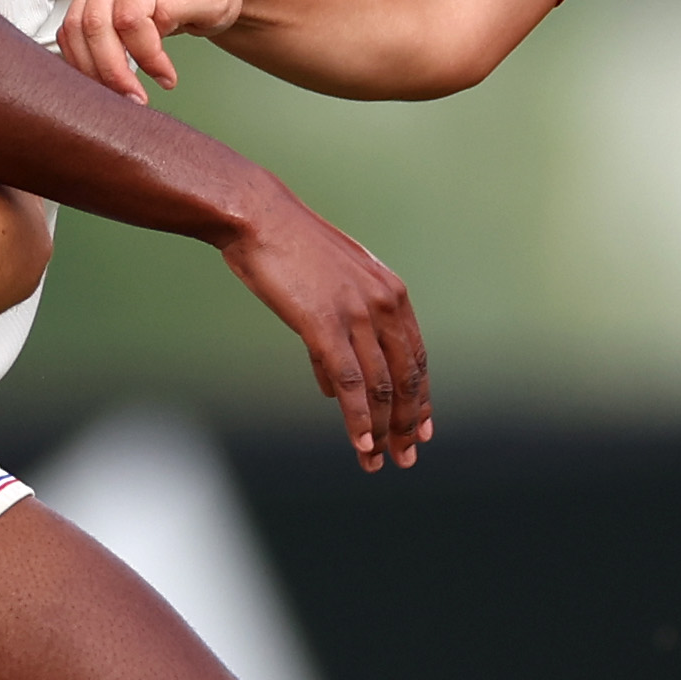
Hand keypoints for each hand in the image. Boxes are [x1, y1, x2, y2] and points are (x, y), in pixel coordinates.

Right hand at [58, 0, 250, 99]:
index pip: (129, 15)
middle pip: (95, 24)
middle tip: (137, 98)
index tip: (167, 78)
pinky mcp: (88, 0)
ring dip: (94, 70)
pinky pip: (70, 35)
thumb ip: (177, 9)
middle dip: (114, 69)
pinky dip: (82, 62)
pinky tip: (105, 80)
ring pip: (74, 31)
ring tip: (122, 94)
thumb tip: (150, 28)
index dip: (146, 54)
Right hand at [221, 195, 429, 470]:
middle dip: (407, 423)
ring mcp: (357, 315)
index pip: (416, 357)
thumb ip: (343, 335)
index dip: (420, 397)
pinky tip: (361, 444)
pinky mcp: (325, 325)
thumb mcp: (330, 288)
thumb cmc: (288, 249)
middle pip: (406, 378)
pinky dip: (358, 420)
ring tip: (378, 461)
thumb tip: (338, 387)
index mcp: (391, 293)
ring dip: (381, 431)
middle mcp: (384, 304)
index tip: (422, 429)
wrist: (258, 217)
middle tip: (406, 458)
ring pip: (380, 387)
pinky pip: (351, 384)